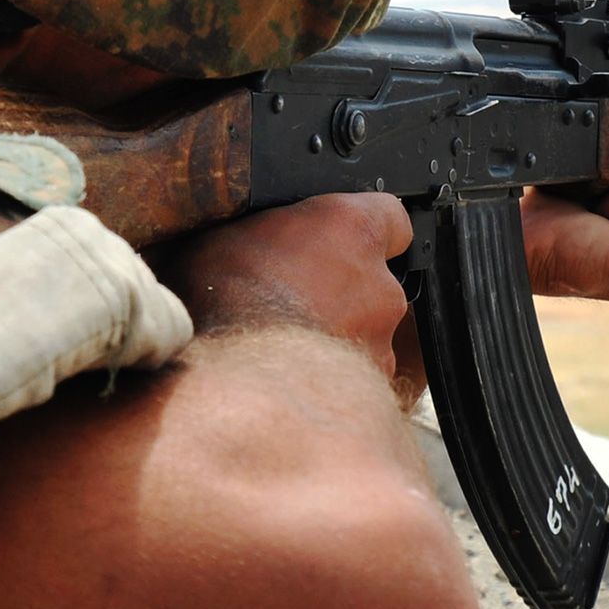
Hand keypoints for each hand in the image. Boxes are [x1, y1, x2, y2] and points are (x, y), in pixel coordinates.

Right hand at [151, 193, 425, 406]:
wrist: (235, 388)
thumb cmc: (222, 306)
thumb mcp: (219, 238)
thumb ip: (258, 232)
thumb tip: (243, 237)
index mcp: (351, 230)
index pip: (388, 216)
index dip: (360, 233)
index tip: (336, 242)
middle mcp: (381, 285)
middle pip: (375, 283)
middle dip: (341, 294)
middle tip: (289, 306)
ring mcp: (382, 343)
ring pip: (366, 336)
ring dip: (336, 340)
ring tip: (283, 353)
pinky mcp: (375, 392)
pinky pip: (357, 380)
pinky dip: (331, 383)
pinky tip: (292, 387)